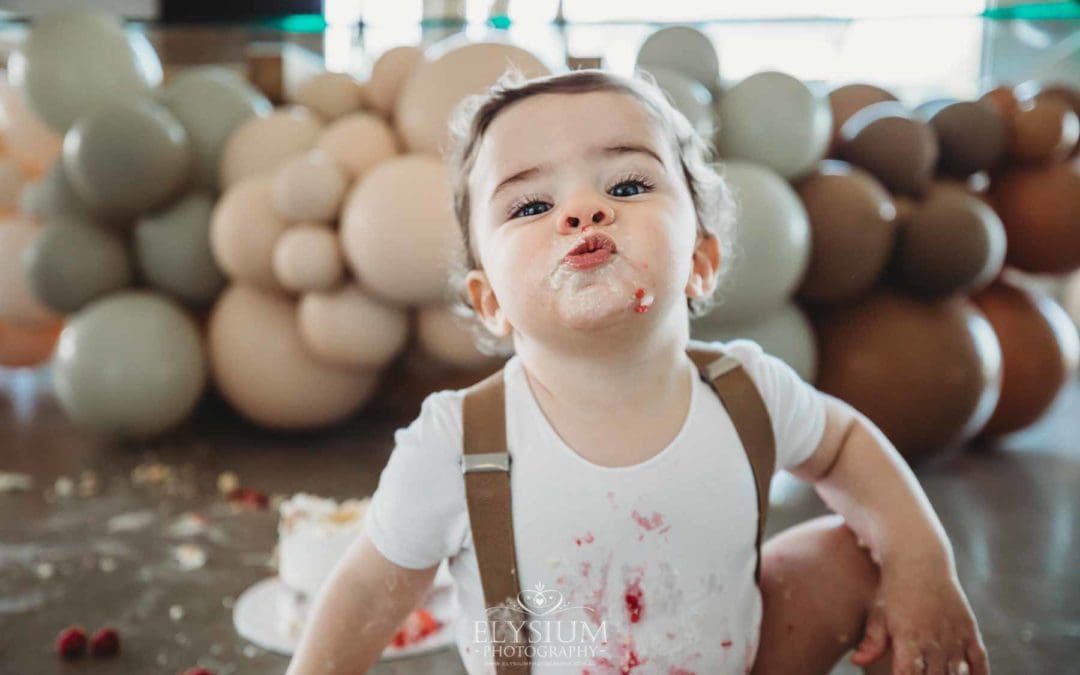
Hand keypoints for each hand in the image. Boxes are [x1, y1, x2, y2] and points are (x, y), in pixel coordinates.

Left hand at [850, 562, 988, 674]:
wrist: (919, 559)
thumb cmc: (892, 589)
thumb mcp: (878, 614)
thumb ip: (871, 642)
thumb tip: (856, 662)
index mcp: (908, 638)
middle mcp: (934, 640)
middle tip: (918, 674)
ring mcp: (955, 636)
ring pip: (956, 674)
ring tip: (937, 674)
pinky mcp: (969, 630)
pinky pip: (979, 661)